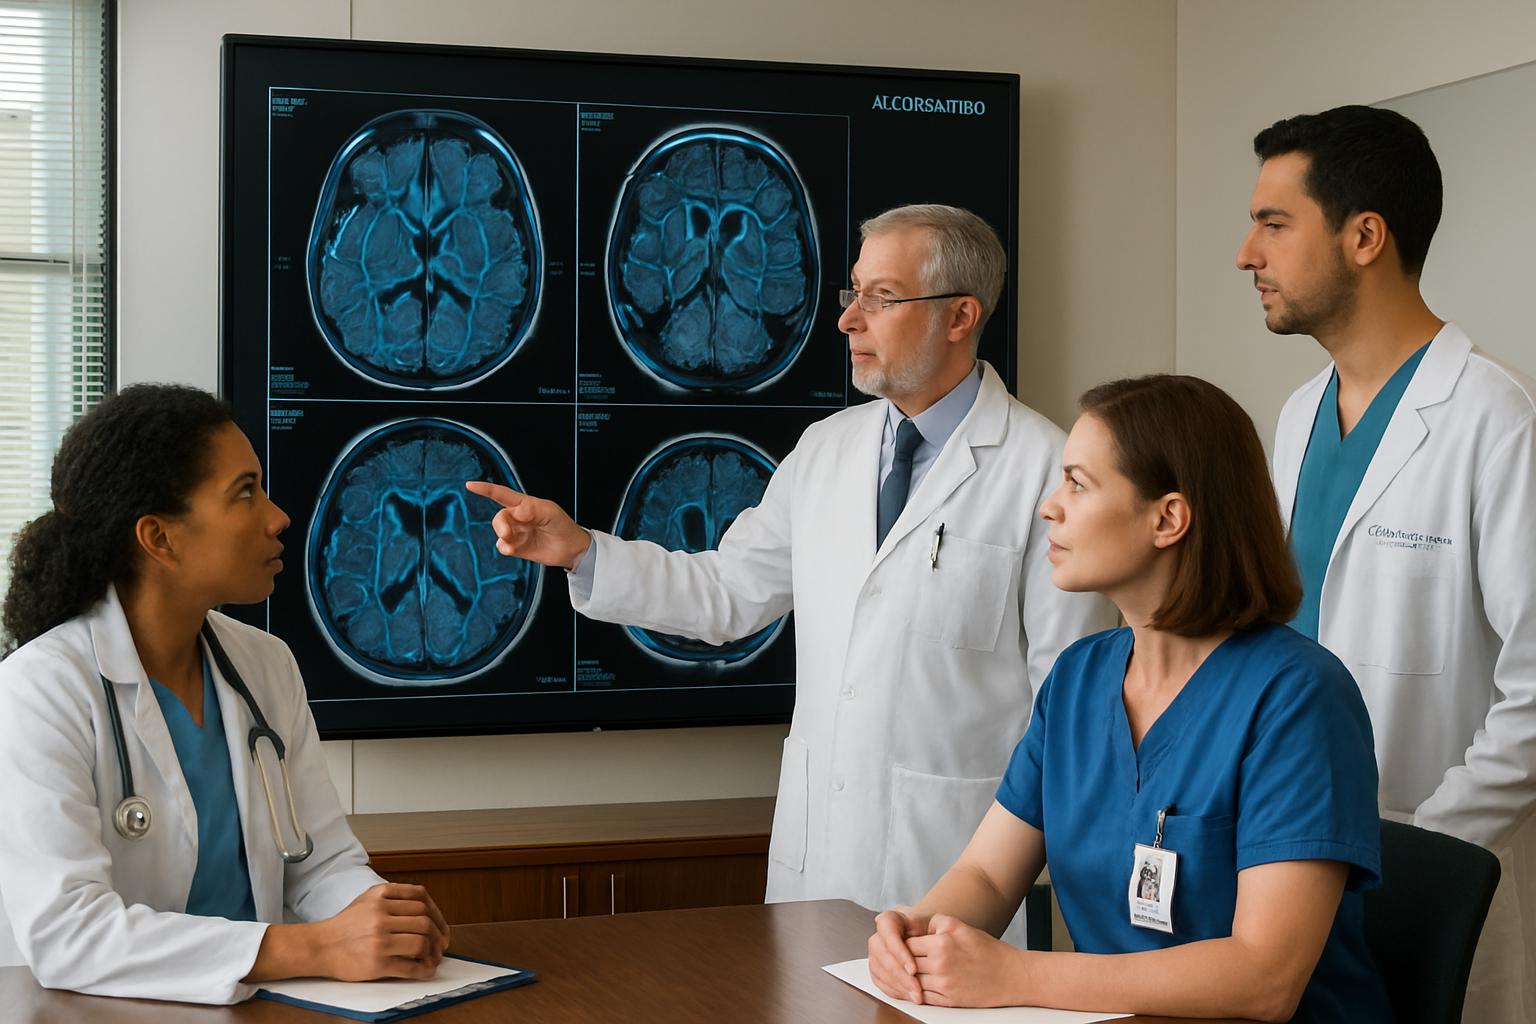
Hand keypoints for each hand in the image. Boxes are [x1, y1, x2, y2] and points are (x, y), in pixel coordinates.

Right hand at [317, 883, 451, 981]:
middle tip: (440, 944)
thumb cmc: (344, 925)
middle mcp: (380, 914)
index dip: (436, 912)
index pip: (421, 897)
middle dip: (438, 934)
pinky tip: (426, 970)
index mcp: (380, 895)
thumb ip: (395, 898)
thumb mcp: (368, 899)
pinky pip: (410, 966)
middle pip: (425, 921)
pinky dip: (424, 970)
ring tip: (432, 958)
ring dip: (432, 952)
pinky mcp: (377, 963)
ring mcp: (379, 939)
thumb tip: (427, 911)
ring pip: (421, 942)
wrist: (319, 947)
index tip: (440, 925)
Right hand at [465, 481, 590, 569]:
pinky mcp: (517, 547)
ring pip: (499, 532)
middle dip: (500, 525)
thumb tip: (515, 511)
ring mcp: (517, 532)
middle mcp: (518, 517)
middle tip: (508, 534)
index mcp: (526, 504)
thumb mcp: (550, 513)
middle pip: (500, 517)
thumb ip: (532, 509)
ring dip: (502, 537)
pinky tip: (512, 550)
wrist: (571, 549)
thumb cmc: (563, 526)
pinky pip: (502, 545)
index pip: (502, 494)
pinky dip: (504, 547)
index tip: (470, 485)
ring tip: (512, 545)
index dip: (486, 489)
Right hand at [867, 906, 931, 1002]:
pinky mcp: (876, 967)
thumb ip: (932, 922)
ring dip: (898, 985)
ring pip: (879, 969)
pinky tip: (909, 995)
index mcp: (891, 920)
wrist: (930, 941)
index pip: (888, 932)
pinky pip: (879, 980)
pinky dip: (894, 990)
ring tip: (916, 995)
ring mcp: (875, 952)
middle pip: (882, 954)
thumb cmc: (934, 932)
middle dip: (900, 974)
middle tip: (916, 987)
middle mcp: (880, 935)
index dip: (899, 952)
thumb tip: (925, 924)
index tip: (913, 969)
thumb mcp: (935, 923)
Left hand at [906, 914, 1026, 1007]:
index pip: (908, 943)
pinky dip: (916, 992)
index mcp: (942, 943)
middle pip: (907, 963)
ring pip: (912, 981)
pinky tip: (914, 987)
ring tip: (904, 973)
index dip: (904, 943)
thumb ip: (936, 923)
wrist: (1011, 976)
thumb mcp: (961, 927)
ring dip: (907, 978)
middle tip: (897, 959)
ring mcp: (944, 984)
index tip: (902, 944)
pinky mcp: (949, 1000)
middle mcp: (941, 964)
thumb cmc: (987, 950)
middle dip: (902, 961)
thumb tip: (914, 926)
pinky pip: (922, 997)